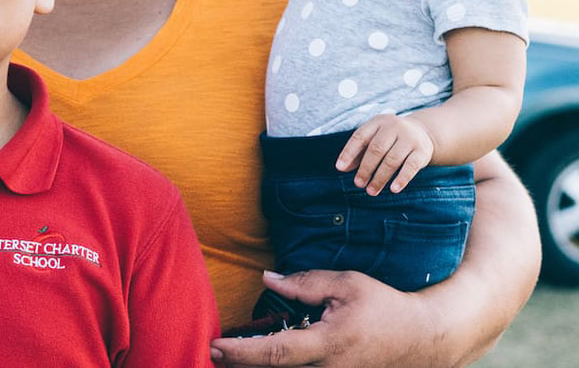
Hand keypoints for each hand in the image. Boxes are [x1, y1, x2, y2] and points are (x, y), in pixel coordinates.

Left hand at [211, 269, 448, 367]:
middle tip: (210, 353)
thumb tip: (268, 278)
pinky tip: (260, 362)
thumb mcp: (346, 284)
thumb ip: (304, 283)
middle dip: (240, 366)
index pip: (275, 352)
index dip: (241, 352)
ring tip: (229, 359)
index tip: (214, 346)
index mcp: (328, 344)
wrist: (425, 338)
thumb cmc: (385, 307)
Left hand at [336, 114, 434, 194]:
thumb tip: (342, 168)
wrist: (422, 133)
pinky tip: (393, 189)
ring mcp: (409, 138)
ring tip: (371, 191)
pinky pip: (411, 166)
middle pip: (376, 149)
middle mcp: (394, 127)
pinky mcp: (422, 151)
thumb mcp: (373, 139)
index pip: (360, 136)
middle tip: (358, 184)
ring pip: (392, 160)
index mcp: (378, 122)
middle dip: (365, 169)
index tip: (340, 168)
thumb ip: (358, 152)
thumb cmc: (389, 139)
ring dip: (380, 178)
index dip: (349, 152)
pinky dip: (402, 178)